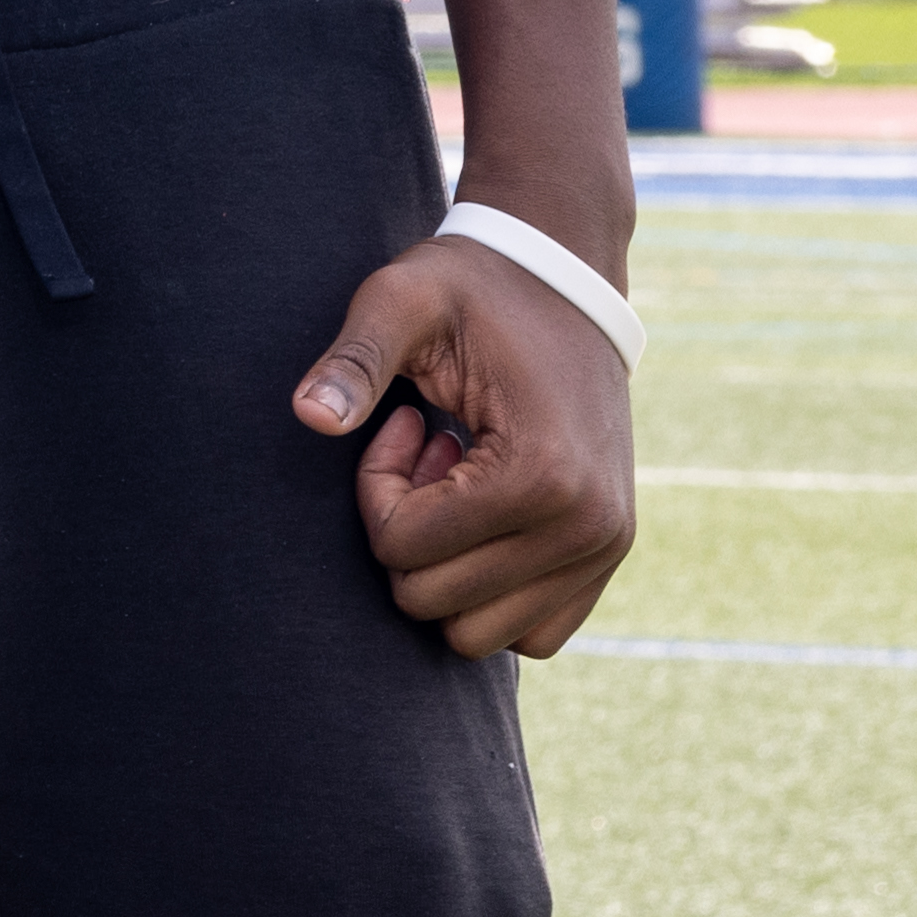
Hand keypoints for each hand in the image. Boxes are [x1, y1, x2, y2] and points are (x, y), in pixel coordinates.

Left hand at [291, 218, 636, 659]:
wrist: (563, 281)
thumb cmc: (471, 288)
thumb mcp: (400, 301)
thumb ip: (354, 359)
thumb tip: (308, 417)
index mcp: (544, 477)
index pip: (404, 550)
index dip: (375, 489)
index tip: (401, 425)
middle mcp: (589, 530)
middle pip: (433, 601)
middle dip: (404, 531)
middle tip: (428, 451)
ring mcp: (606, 551)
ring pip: (478, 635)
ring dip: (445, 566)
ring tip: (458, 481)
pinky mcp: (608, 558)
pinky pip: (531, 635)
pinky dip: (488, 590)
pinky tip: (485, 510)